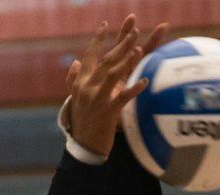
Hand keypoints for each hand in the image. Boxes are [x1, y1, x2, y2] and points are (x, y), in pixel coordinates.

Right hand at [65, 16, 168, 157]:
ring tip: (138, 49)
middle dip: (120, 44)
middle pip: (105, 61)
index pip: (90, 55)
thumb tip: (76, 62)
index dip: (98, 39)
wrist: (84, 145)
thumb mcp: (75, 98)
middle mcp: (87, 87)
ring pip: (112, 75)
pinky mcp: (108, 112)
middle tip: (134, 31)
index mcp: (81, 82)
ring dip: (126, 61)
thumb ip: (74, 78)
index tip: (106, 24)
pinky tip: (145, 81)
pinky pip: (123, 97)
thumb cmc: (83, 120)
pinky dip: (134, 89)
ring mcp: (97, 99)